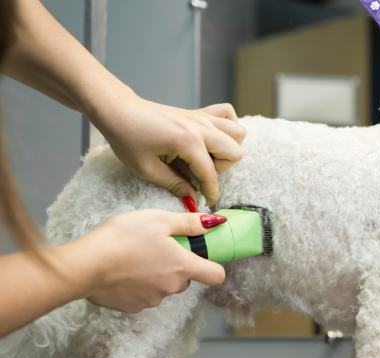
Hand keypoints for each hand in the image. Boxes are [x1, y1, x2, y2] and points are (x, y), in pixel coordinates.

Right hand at [74, 210, 226, 312]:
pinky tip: (122, 271)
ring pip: (164, 286)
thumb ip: (190, 223)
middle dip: (177, 264)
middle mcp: (172, 288)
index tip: (201, 253)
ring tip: (135, 257)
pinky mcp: (132, 307)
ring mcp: (152, 300)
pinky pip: (143, 295)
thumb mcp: (159, 219)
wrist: (84, 265)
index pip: (216, 275)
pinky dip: (138, 284)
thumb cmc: (123, 238)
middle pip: (186, 278)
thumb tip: (215, 223)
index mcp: (183, 267)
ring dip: (157, 274)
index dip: (213, 264)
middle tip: (156, 246)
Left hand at [91, 94, 245, 205]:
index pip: (210, 173)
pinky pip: (228, 114)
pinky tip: (213, 137)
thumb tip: (193, 199)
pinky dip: (228, 126)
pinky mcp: (199, 112)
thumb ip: (175, 185)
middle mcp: (201, 127)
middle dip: (222, 168)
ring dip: (228, 148)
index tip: (207, 202)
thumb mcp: (147, 169)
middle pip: (235, 152)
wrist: (118, 110)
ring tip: (208, 156)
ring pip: (237, 133)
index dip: (211, 192)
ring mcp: (202, 117)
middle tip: (200, 173)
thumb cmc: (127, 138)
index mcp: (188, 142)